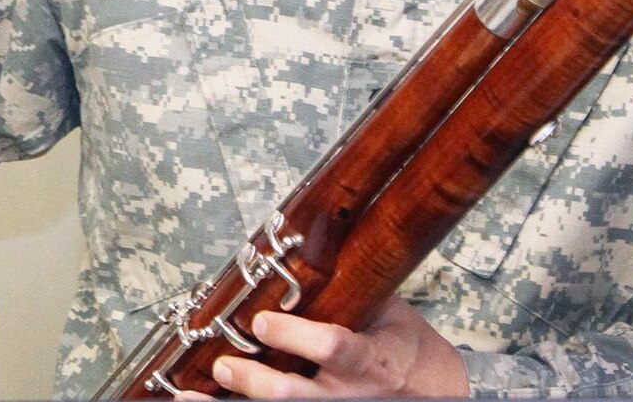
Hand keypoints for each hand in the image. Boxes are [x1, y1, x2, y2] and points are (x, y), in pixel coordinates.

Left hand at [203, 295, 469, 397]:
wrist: (436, 395)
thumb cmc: (409, 350)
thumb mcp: (391, 314)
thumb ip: (357, 289)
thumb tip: (317, 245)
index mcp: (369, 358)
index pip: (333, 348)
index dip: (295, 336)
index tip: (262, 320)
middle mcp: (348, 394)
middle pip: (294, 396)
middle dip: (253, 380)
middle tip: (224, 362)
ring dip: (237, 401)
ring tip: (196, 393)